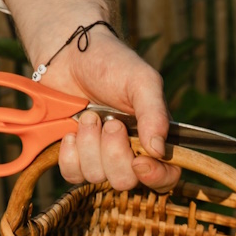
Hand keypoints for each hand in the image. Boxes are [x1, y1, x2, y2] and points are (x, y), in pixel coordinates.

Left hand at [3, 0, 181, 192]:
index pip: (166, 177)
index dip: (155, 177)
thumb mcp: (141, 82)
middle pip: (127, 182)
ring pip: (97, 177)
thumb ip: (155, 114)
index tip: (140, 161)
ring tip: (88, 116)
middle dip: (113, 152)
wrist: (69, 54)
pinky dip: (70, 154)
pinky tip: (71, 131)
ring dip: (89, 144)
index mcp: (153, 138)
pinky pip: (73, 175)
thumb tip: (159, 150)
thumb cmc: (111, 64)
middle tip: (109, 122)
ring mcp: (99, 158)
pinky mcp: (73, 157)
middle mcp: (129, 153)